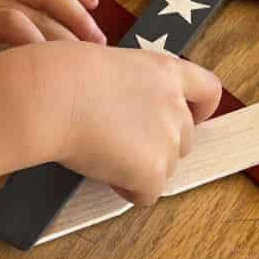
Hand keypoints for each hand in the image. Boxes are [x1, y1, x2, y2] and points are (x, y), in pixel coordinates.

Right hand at [43, 41, 222, 206]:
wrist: (50, 97)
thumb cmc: (62, 74)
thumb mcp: (107, 64)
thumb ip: (130, 85)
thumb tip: (121, 107)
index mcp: (165, 71)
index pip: (208, 90)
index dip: (202, 108)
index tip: (192, 117)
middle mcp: (174, 105)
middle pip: (184, 139)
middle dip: (157, 145)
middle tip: (121, 142)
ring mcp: (167, 140)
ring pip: (163, 168)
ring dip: (139, 167)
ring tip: (101, 152)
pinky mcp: (152, 171)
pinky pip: (147, 194)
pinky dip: (127, 190)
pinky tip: (102, 171)